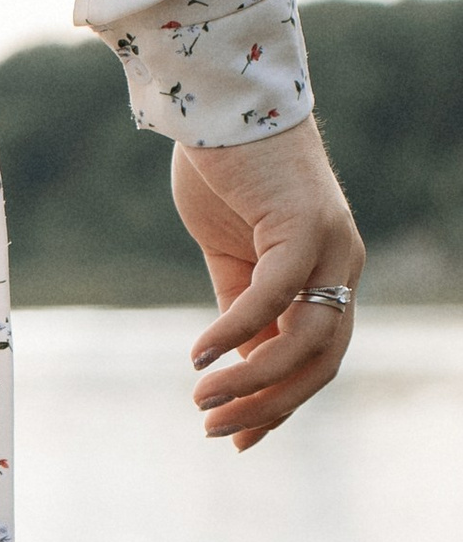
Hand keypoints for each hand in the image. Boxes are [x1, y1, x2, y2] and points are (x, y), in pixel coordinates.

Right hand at [172, 113, 364, 448]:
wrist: (221, 102)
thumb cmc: (227, 173)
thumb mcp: (233, 258)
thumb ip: (243, 309)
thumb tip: (238, 368)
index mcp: (327, 271)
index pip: (317, 358)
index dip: (279, 405)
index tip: (236, 439)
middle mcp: (341, 260)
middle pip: (319, 360)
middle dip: (267, 405)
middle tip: (214, 429)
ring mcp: (328, 243)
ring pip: (302, 340)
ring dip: (250, 381)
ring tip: (201, 398)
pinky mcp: (301, 225)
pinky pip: (273, 297)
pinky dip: (235, 332)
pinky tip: (199, 354)